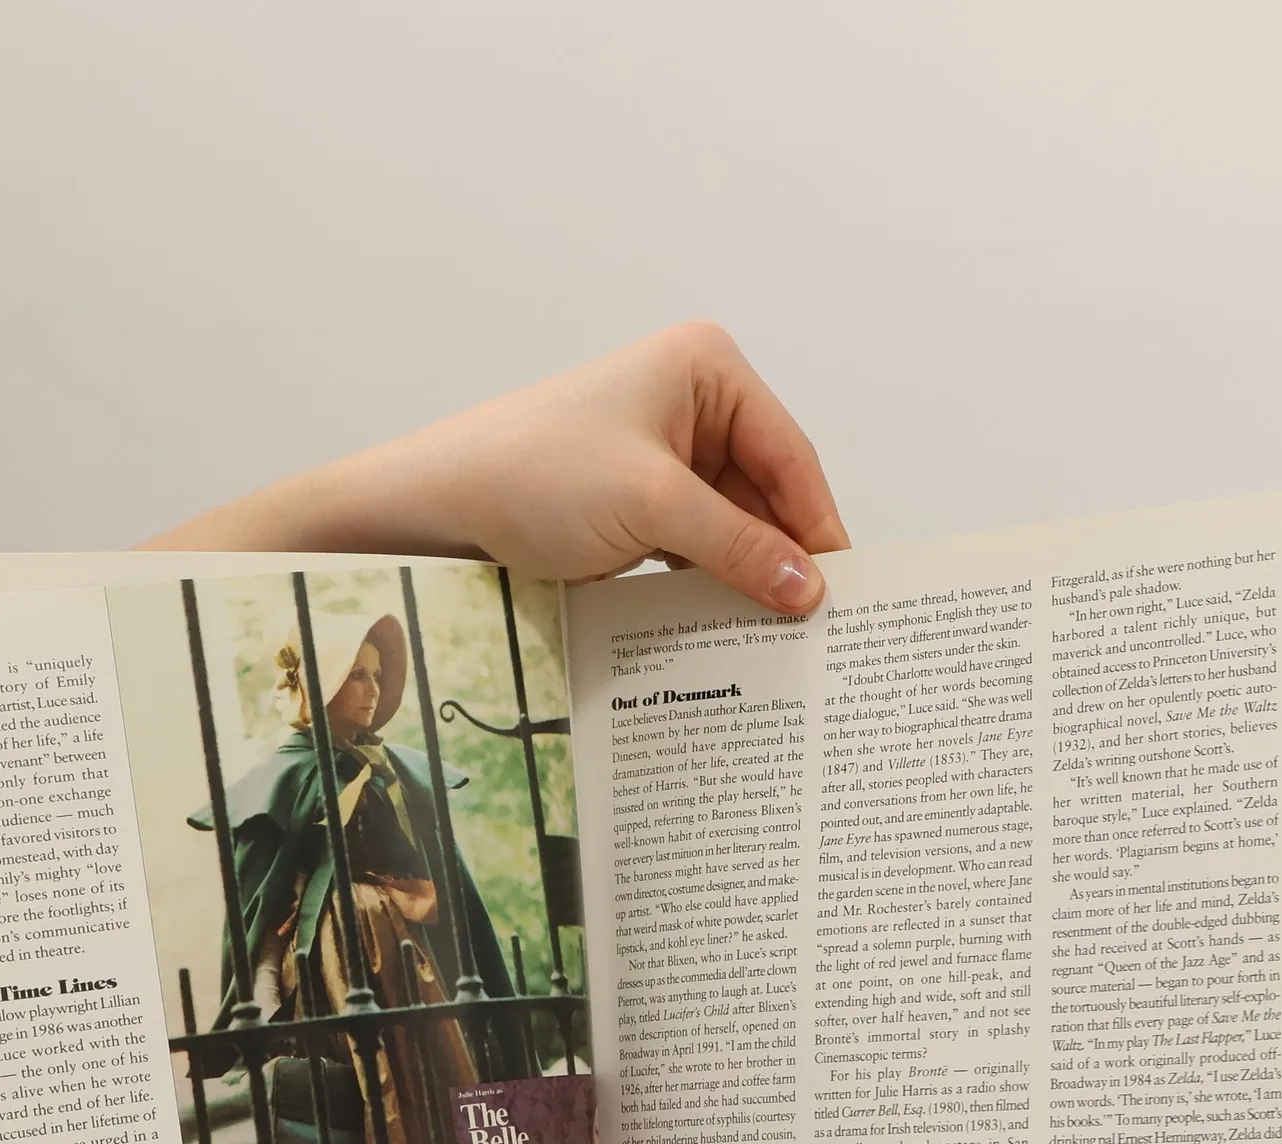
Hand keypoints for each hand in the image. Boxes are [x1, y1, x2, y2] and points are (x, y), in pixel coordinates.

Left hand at [143, 322, 849, 614]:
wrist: (436, 508)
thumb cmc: (531, 474)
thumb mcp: (652, 507)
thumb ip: (738, 547)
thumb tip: (809, 589)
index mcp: (706, 368)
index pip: (790, 455)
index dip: (819, 526)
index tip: (845, 593)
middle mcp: (691, 401)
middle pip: (766, 493)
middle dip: (783, 557)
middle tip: (820, 629)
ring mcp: (663, 455)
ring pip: (732, 527)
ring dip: (747, 578)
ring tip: (779, 638)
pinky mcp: (637, 504)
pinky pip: (696, 547)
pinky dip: (710, 584)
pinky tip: (728, 626)